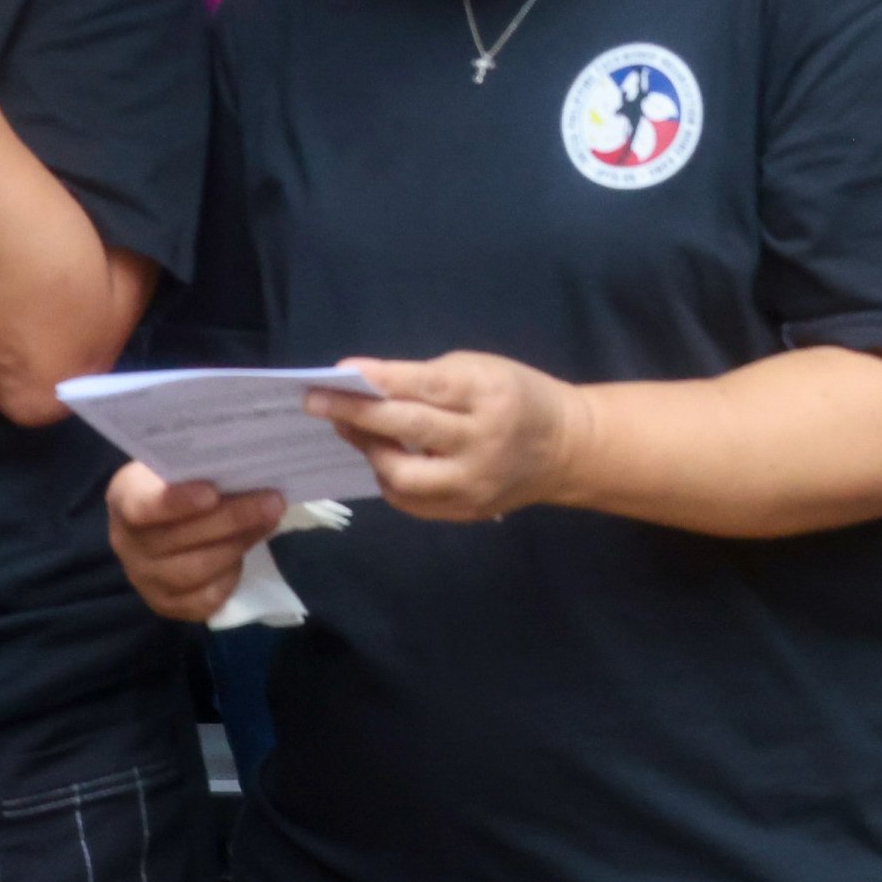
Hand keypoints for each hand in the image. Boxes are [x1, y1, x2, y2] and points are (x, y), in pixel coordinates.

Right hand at [105, 463, 288, 622]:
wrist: (169, 512)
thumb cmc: (183, 478)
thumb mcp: (186, 460)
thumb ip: (207, 460)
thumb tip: (253, 450)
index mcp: (126, 496)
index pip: (140, 505)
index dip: (174, 502)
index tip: (211, 493)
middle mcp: (126, 541)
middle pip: (176, 540)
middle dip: (231, 520)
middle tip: (273, 501)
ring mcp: (144, 577)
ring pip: (193, 571)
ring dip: (238, 544)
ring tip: (270, 519)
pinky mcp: (166, 603)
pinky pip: (203, 599)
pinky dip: (230, 576)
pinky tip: (247, 551)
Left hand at [318, 352, 590, 523]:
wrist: (566, 448)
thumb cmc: (517, 395)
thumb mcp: (483, 371)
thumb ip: (429, 379)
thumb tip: (366, 387)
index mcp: (491, 395)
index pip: (427, 388)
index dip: (382, 380)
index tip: (339, 371)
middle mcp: (483, 442)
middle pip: (410, 430)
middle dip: (358, 415)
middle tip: (316, 402)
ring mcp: (474, 483)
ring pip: (403, 476)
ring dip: (369, 451)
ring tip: (351, 430)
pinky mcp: (465, 511)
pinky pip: (411, 500)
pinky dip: (389, 476)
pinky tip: (381, 457)